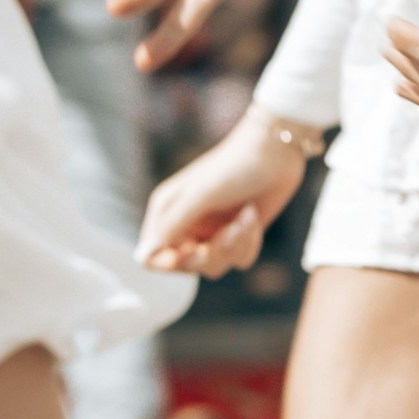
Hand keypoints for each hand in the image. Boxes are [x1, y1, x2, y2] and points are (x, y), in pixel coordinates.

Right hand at [139, 112, 315, 279]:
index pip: (151, 255)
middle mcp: (186, 225)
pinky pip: (239, 260)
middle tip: (229, 231)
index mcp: (167, 212)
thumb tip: (142, 256)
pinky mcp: (236, 236)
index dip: (169, 262)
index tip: (194, 251)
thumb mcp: (201, 193)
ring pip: (216, 266)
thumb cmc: (234, 166)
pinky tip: (253, 215)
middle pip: (186, 267)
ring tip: (246, 216)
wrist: (275, 152)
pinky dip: (250, 241)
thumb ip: (173, 224)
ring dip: (235, 244)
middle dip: (212, 253)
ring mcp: (211, 232)